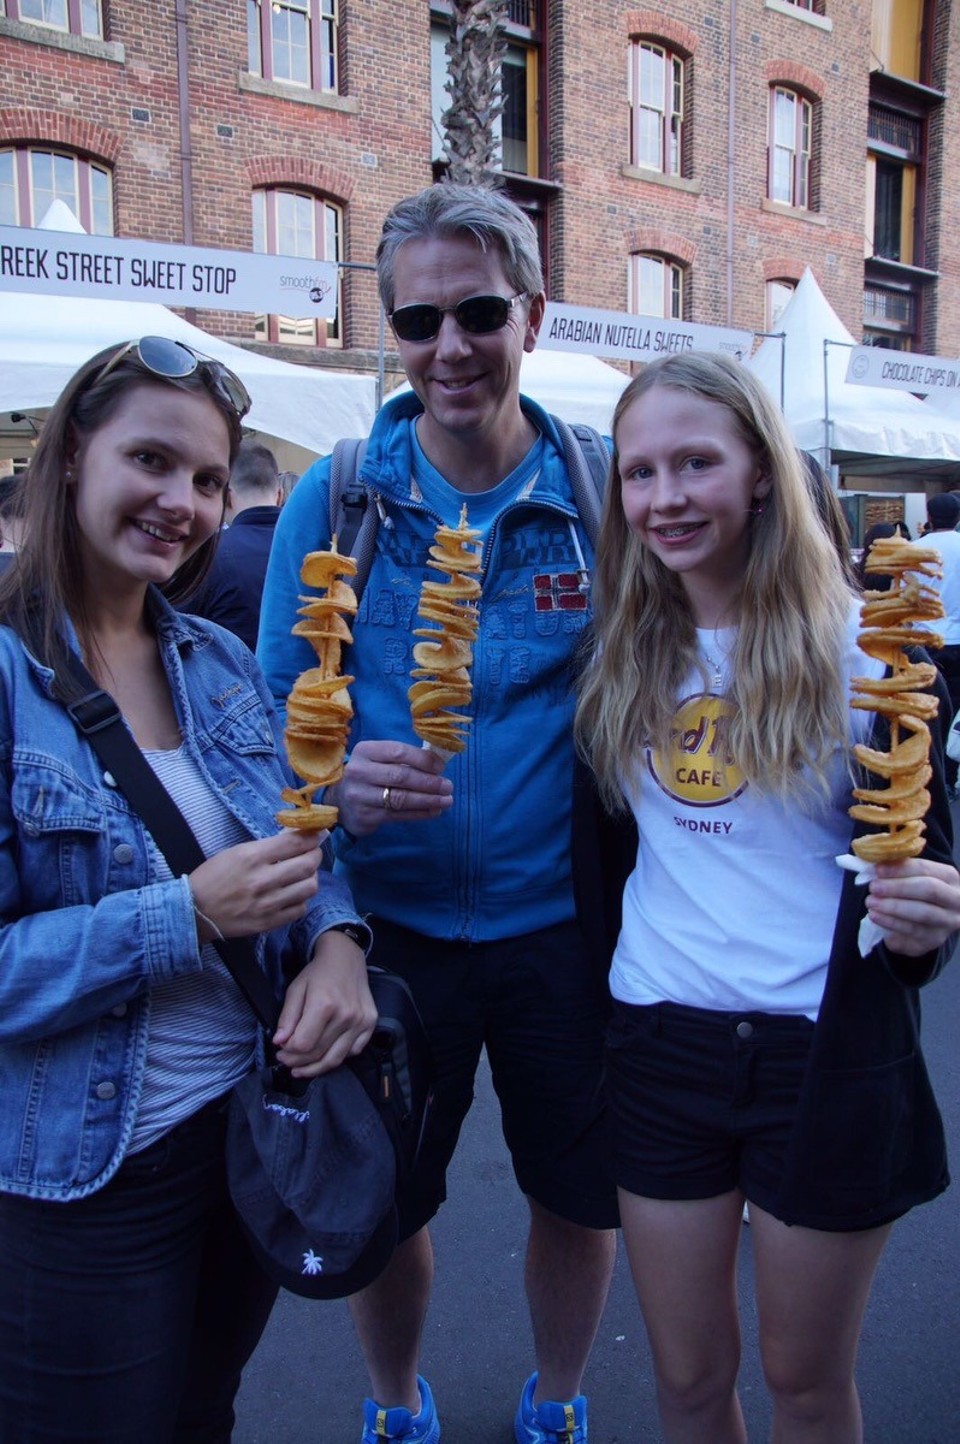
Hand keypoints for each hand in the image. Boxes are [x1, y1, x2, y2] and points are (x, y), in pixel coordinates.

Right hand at [188, 830, 321, 942]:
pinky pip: (300, 909)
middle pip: (308, 865)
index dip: (313, 837)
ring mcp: (267, 904)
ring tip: (302, 876)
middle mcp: (262, 880)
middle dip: (315, 856)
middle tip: (312, 854)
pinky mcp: (268, 923)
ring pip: (309, 888)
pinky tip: (292, 895)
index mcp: (251, 857)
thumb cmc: (213, 877)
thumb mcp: (237, 852)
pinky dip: (301, 900)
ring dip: (310, 878)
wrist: (194, 911)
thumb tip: (297, 839)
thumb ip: (267, 847)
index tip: (318, 834)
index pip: (295, 843)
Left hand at [273, 930, 377, 1075]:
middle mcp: (346, 1015)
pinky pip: (353, 1051)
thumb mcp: (296, 990)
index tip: (281, 1051)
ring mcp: (361, 1021)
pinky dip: (337, 1057)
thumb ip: (287, 1018)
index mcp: (325, 1004)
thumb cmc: (318, 973)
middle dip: (298, 1062)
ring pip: (336, 1058)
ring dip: (316, 1068)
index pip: (303, 1044)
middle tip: (287, 1061)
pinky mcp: (370, 1023)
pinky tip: (325, 1054)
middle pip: (318, 1053)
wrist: (345, 958)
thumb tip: (279, 1042)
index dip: (288, 1052)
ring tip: (302, 1068)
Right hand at [329, 739, 452, 836]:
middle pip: (401, 776)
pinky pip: (398, 815)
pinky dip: (420, 813)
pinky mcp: (365, 816)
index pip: (398, 752)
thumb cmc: (369, 775)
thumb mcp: (378, 759)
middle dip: (429, 782)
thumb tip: (438, 764)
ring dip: (428, 800)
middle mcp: (359, 772)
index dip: (423, 760)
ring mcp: (360, 796)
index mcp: (365, 751)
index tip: (441, 768)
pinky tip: (434, 811)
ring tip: (446, 801)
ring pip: (401, 798)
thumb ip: (403, 759)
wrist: (340, 800)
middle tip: (448, 787)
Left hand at [867, 857, 959, 955]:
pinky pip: (913, 930)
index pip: (925, 869)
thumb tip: (877, 866)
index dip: (899, 869)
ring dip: (892, 906)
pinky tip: (875, 916)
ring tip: (871, 902)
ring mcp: (948, 921)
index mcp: (949, 877)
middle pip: (929, 890)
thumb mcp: (911, 878)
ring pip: (922, 913)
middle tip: (873, 887)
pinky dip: (891, 922)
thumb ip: (898, 870)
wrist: (924, 922)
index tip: (877, 870)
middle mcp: (955, 899)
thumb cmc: (915, 893)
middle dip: (898, 888)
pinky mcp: (936, 939)